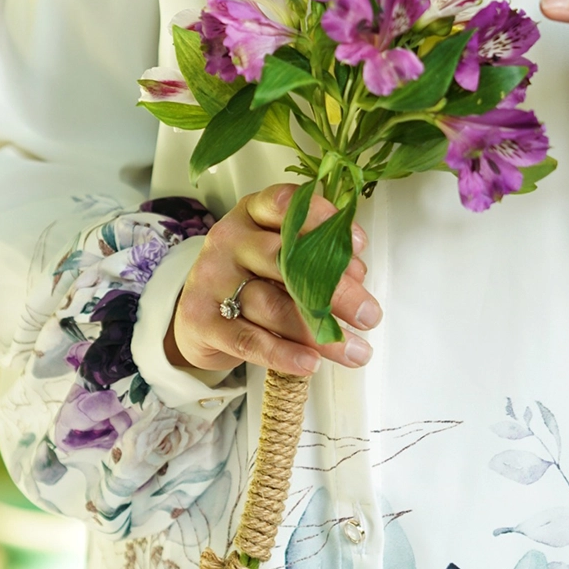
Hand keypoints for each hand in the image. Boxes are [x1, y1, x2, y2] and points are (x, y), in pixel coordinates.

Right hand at [166, 185, 379, 377]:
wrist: (198, 317)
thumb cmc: (253, 278)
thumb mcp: (281, 256)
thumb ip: (315, 258)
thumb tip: (356, 274)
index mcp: (253, 213)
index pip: (286, 204)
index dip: (324, 222)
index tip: (358, 247)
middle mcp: (229, 238)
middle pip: (286, 261)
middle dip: (335, 290)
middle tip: (370, 316)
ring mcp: (211, 278)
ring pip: (271, 304)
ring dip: (318, 332)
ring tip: (354, 350)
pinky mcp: (202, 320)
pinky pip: (248, 339)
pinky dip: (283, 354)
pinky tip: (311, 364)